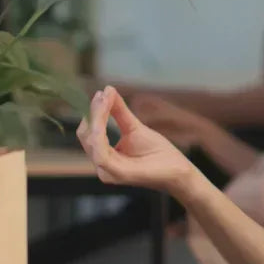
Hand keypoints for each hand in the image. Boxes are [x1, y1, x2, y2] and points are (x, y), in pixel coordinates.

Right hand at [77, 86, 198, 195]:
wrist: (177, 170)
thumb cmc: (158, 152)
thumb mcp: (134, 127)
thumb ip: (118, 111)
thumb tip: (107, 90)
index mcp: (104, 156)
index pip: (89, 132)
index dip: (92, 112)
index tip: (101, 93)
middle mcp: (101, 166)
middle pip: (86, 136)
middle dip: (93, 113)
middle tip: (102, 94)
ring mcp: (107, 172)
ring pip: (92, 142)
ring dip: (96, 118)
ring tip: (104, 100)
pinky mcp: (117, 174)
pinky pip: (101, 153)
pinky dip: (101, 132)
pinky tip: (105, 115)